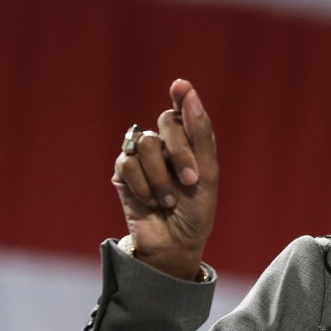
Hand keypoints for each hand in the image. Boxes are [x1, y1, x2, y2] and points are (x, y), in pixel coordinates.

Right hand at [112, 79, 218, 279]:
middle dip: (181, 153)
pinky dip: (143, 187)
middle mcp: (167, 146)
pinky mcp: (123, 173)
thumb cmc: (197, 211)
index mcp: (192, 143)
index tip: (181, 86)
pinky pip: (128, 164)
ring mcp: (143, 158)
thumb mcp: (206, 173)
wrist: (175, 244)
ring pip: (146, 144)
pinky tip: (151, 203)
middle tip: (190, 181)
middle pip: (167, 122)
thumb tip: (185, 88)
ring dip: (161, 178)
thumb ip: (199, 132)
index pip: (185, 111)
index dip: (182, 96)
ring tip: (169, 201)